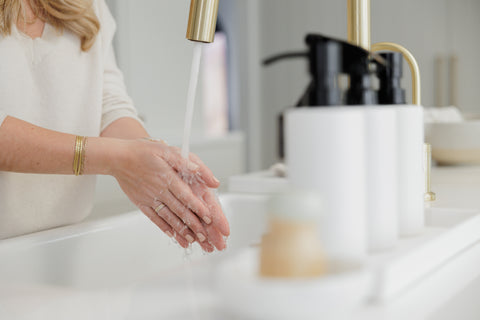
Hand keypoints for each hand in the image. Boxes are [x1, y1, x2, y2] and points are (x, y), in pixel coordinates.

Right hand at [111, 139, 229, 251]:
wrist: (118, 158)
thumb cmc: (143, 151)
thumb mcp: (167, 150)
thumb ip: (186, 162)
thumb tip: (200, 171)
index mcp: (167, 177)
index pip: (186, 196)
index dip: (198, 207)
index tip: (209, 217)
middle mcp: (159, 190)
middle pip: (179, 210)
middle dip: (193, 224)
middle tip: (204, 235)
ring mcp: (149, 198)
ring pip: (168, 217)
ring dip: (180, 230)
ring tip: (191, 240)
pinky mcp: (141, 203)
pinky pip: (154, 218)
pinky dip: (164, 227)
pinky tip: (172, 235)